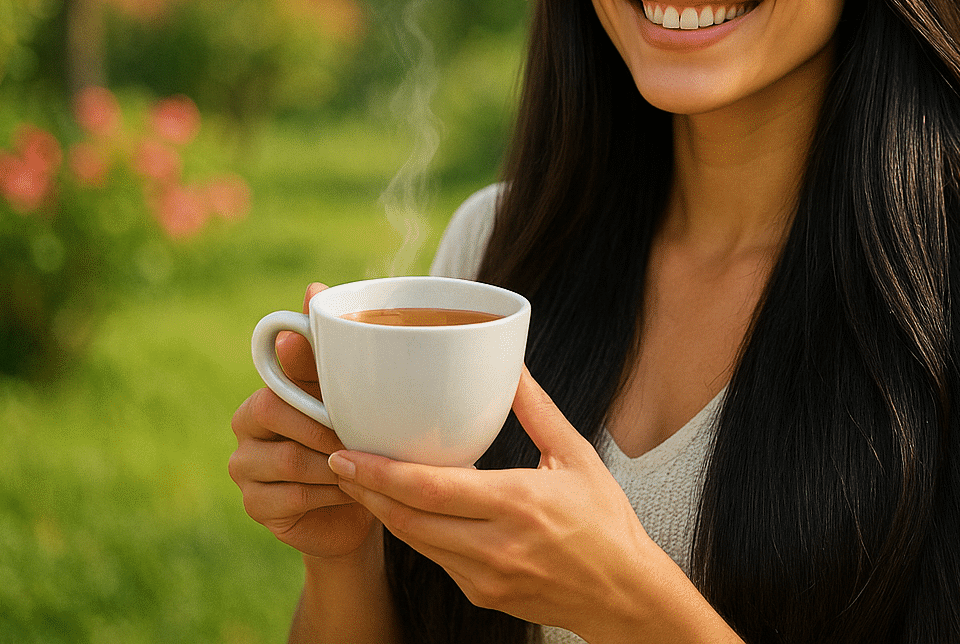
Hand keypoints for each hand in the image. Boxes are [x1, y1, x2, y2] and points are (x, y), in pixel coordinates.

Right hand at [229, 283, 380, 559]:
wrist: (359, 505)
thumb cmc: (356, 437)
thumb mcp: (350, 392)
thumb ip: (330, 351)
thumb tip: (312, 286)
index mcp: (267, 389)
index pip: (276, 376)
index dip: (305, 377)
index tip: (340, 392)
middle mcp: (245, 425)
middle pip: (271, 411)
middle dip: (325, 426)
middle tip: (363, 435)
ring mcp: (244, 467)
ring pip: (288, 460)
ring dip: (335, 464)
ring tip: (366, 466)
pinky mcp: (255, 506)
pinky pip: (290, 497)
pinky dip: (328, 494)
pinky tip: (352, 492)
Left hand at [326, 369, 691, 639]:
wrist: (622, 594)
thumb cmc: (605, 521)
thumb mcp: (576, 456)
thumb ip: (537, 411)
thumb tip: (512, 364)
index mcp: (517, 503)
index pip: (430, 490)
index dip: (380, 473)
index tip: (346, 452)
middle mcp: (495, 545)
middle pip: (408, 519)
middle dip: (366, 490)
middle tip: (337, 460)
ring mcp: (484, 576)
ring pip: (415, 542)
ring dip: (382, 512)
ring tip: (358, 480)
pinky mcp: (481, 594)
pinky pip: (436, 559)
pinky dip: (414, 532)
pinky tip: (403, 509)